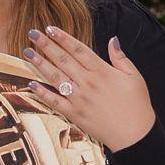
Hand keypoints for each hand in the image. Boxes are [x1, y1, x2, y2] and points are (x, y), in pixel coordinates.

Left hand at [21, 25, 156, 151]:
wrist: (134, 136)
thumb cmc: (137, 105)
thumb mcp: (134, 76)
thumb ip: (120, 57)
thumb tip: (112, 39)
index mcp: (102, 71)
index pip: (78, 49)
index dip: (63, 38)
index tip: (50, 28)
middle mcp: (88, 83)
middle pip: (63, 60)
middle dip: (46, 45)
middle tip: (32, 33)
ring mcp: (79, 99)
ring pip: (55, 77)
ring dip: (40, 64)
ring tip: (27, 52)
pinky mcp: (74, 114)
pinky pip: (55, 102)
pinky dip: (43, 93)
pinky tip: (31, 84)